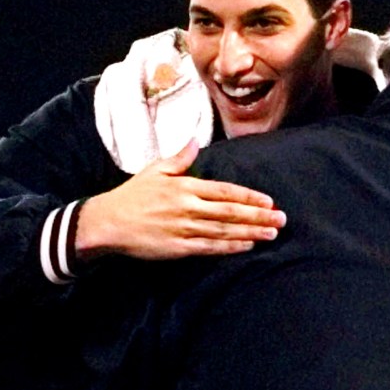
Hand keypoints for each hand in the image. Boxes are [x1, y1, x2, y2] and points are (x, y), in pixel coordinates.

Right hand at [76, 139, 285, 260]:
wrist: (108, 222)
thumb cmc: (132, 195)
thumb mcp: (155, 170)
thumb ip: (179, 158)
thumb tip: (195, 141)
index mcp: (186, 187)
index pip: (225, 191)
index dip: (249, 197)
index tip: (269, 200)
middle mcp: (189, 208)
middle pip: (231, 212)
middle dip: (259, 216)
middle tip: (282, 219)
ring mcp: (185, 229)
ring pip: (225, 231)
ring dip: (251, 232)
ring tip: (272, 233)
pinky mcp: (179, 248)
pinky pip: (210, 248)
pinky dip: (231, 247)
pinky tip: (248, 246)